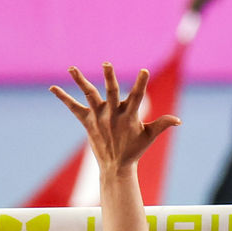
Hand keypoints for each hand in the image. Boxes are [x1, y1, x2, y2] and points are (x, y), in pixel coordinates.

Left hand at [50, 64, 179, 176]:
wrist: (115, 166)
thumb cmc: (134, 149)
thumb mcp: (149, 136)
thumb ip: (163, 124)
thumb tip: (179, 120)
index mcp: (129, 116)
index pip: (137, 96)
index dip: (141, 83)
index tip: (144, 71)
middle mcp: (113, 114)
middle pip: (111, 92)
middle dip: (109, 78)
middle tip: (106, 64)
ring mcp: (99, 118)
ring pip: (89, 96)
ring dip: (80, 81)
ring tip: (72, 68)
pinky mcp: (87, 122)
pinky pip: (74, 108)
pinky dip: (63, 98)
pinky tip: (53, 88)